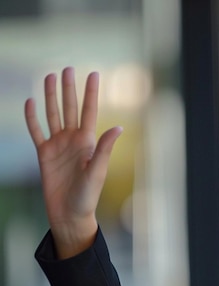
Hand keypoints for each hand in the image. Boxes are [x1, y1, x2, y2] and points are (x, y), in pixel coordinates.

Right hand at [25, 67, 122, 258]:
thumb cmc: (87, 196)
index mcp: (88, 142)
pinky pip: (36, 132)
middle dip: (69, 89)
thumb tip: (118, 127)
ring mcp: (58, 146)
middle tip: (68, 68)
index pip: (89, 111)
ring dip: (51, 97)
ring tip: (50, 77)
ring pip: (53, 115)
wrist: (69, 214)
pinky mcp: (44, 155)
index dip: (91, 93)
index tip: (93, 73)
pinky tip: (31, 102)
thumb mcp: (98, 171)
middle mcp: (73, 140)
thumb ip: (104, 148)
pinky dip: (32, 118)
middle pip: (70, 108)